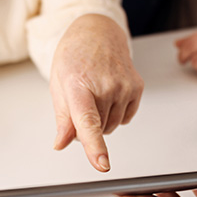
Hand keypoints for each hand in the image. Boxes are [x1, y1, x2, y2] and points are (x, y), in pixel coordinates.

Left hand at [51, 14, 143, 171]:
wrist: (98, 32)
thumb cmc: (74, 56)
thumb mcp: (59, 85)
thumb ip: (63, 119)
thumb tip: (62, 144)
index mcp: (79, 84)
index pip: (88, 121)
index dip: (94, 146)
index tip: (102, 163)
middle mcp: (106, 85)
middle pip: (98, 129)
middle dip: (87, 126)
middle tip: (81, 101)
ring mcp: (125, 86)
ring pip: (111, 127)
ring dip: (101, 120)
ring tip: (95, 94)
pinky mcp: (137, 88)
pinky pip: (125, 119)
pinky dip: (115, 114)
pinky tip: (109, 94)